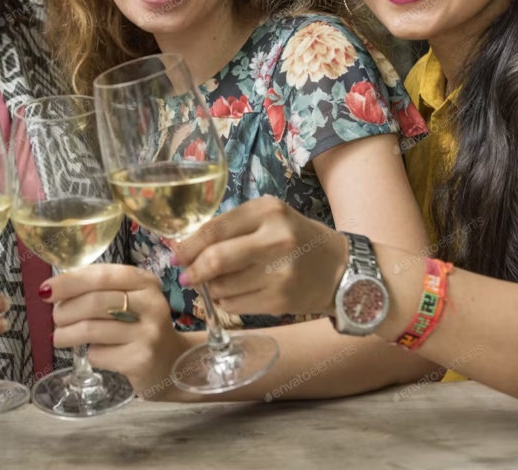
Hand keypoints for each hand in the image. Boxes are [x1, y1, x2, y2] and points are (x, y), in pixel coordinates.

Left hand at [41, 264, 191, 399]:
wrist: (172, 364)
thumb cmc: (140, 326)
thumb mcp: (130, 299)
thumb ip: (100, 289)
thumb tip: (54, 290)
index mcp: (145, 282)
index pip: (101, 275)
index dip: (70, 282)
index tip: (46, 290)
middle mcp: (151, 304)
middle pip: (95, 302)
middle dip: (65, 310)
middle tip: (55, 318)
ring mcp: (148, 333)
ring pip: (92, 329)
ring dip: (67, 334)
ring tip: (59, 337)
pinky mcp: (140, 360)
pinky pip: (99, 353)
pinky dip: (89, 353)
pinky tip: (94, 352)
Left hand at [173, 196, 348, 316]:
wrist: (342, 270)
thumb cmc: (297, 239)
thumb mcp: (269, 219)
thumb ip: (231, 228)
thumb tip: (186, 249)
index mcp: (267, 211)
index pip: (214, 229)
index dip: (188, 246)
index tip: (175, 255)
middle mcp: (275, 239)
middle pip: (216, 260)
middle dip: (194, 271)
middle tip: (186, 276)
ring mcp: (279, 273)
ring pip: (222, 286)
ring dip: (211, 288)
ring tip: (220, 283)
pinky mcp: (280, 300)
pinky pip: (234, 305)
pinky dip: (226, 301)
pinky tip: (237, 293)